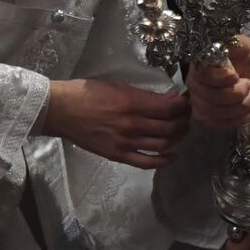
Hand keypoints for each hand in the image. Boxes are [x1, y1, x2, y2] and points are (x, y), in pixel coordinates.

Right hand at [43, 79, 188, 168]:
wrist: (62, 111)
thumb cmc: (88, 93)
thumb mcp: (119, 87)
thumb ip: (146, 95)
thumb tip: (171, 98)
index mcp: (132, 104)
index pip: (169, 108)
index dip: (183, 105)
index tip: (186, 101)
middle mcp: (132, 125)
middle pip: (170, 127)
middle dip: (184, 120)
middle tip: (186, 115)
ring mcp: (125, 143)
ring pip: (163, 144)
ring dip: (178, 138)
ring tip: (181, 130)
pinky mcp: (117, 156)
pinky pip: (146, 163)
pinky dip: (163, 161)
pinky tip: (173, 155)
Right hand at [186, 35, 249, 129]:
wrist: (248, 70)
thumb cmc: (243, 55)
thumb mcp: (242, 45)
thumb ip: (234, 45)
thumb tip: (228, 50)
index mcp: (201, 63)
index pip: (201, 75)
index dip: (219, 79)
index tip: (235, 76)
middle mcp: (194, 84)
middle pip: (209, 99)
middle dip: (235, 95)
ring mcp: (198, 102)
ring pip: (214, 114)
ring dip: (240, 109)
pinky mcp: (207, 116)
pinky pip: (218, 125)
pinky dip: (238, 120)